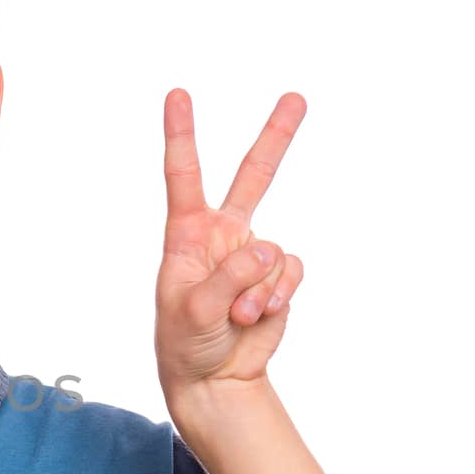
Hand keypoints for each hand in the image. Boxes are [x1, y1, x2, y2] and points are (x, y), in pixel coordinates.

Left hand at [154, 88, 306, 400]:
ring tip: (238, 316)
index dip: (182, 135)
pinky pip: (291, 272)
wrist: (214, 379)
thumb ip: (230, 276)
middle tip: (296, 97)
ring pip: (275, 251)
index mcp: (187, 234)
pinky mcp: (277, 278)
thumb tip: (268, 250)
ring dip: (261, 290)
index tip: (178, 94)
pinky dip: (279, 296)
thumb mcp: (194, 311)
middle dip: (276, 137)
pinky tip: (260, 316)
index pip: (184, 176)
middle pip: (254, 178)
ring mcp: (253, 256)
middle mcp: (222, 236)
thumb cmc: (185, 342)